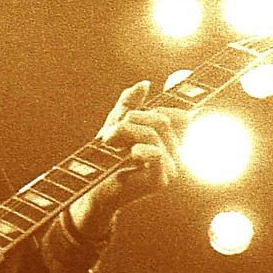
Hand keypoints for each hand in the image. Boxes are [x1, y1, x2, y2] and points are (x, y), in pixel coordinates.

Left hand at [69, 80, 189, 234]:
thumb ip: (130, 104)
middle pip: (163, 121)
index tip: (128, 117)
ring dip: (126, 131)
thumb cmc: (105, 158)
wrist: (91, 188)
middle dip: (133, 118)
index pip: (180, 117)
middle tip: (111, 131)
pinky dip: (140, 148)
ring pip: (155, 133)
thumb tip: (144, 84)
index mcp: (170, 142)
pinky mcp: (161, 181)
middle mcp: (176, 155)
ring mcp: (171, 169)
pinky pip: (157, 155)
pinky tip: (130, 152)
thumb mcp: (116, 125)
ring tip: (108, 141)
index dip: (155, 110)